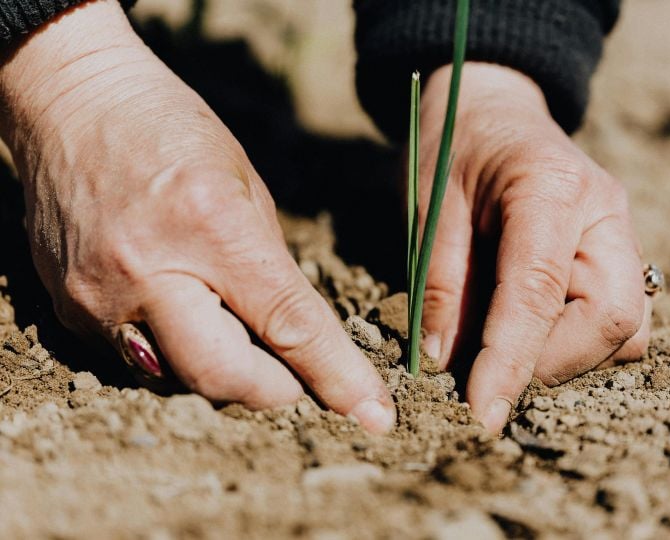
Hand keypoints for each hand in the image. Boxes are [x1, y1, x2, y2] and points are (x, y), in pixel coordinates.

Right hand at [0, 0, 394, 432]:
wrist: (72, 102)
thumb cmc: (172, 131)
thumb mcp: (246, 186)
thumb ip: (271, 268)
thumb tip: (296, 338)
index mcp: (211, 227)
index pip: (288, 325)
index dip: (337, 377)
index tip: (373, 415)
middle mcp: (149, 271)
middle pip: (225, 378)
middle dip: (275, 390)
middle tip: (294, 376)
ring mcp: (100, 297)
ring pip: (179, 380)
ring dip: (223, 372)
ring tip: (231, 327)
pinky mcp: (68, 309)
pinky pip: (136, 361)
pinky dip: (174, 351)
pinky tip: (180, 311)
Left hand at [418, 63, 650, 432]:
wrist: (493, 108)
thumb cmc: (454, 147)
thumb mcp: (429, 206)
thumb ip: (439, 282)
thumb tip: (445, 363)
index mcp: (551, 187)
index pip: (540, 291)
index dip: (511, 360)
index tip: (482, 413)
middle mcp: (605, 212)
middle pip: (613, 319)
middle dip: (551, 362)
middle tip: (490, 369)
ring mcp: (622, 233)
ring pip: (627, 328)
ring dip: (568, 356)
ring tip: (507, 342)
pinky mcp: (620, 254)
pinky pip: (621, 320)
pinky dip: (579, 342)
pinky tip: (533, 326)